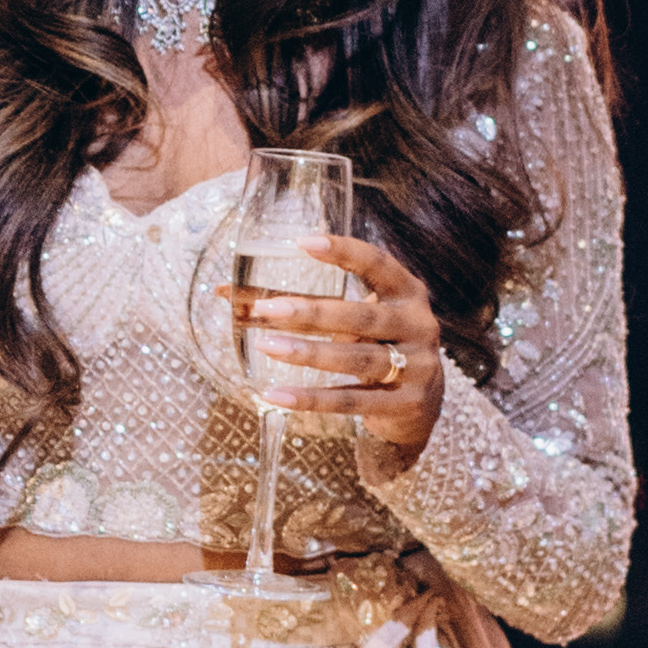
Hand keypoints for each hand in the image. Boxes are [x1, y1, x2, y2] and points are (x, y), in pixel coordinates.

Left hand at [241, 229, 446, 474]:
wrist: (422, 403)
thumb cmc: (377, 344)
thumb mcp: (359, 317)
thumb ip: (311, 303)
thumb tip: (224, 290)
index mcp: (407, 293)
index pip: (377, 264)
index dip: (343, 252)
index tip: (302, 243)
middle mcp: (418, 325)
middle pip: (362, 316)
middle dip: (312, 312)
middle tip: (266, 309)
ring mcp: (417, 367)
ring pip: (357, 359)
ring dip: (309, 353)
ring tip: (266, 346)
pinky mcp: (405, 404)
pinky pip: (352, 401)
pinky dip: (312, 398)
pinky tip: (276, 395)